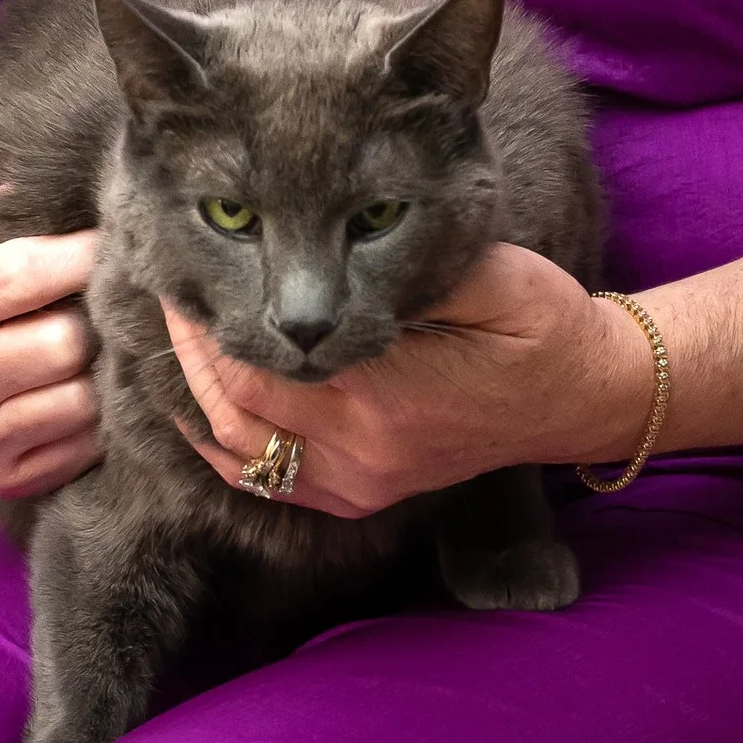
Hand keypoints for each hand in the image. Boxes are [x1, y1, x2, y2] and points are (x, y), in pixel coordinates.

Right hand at [0, 192, 101, 501]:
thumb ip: (24, 205)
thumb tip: (100, 182)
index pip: (25, 274)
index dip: (86, 253)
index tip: (122, 236)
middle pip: (63, 343)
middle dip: (101, 315)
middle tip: (119, 296)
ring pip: (81, 399)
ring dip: (107, 368)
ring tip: (110, 339)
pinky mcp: (2, 476)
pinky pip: (82, 446)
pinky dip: (102, 416)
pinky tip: (95, 385)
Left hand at [161, 244, 651, 517]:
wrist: (578, 397)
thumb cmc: (539, 324)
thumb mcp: (489, 274)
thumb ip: (407, 267)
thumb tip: (328, 247)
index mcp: (385, 397)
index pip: (257, 364)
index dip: (206, 320)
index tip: (182, 267)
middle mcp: (361, 453)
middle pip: (232, 407)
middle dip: (188, 348)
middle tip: (165, 289)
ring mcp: (359, 484)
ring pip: (238, 450)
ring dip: (194, 393)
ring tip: (177, 333)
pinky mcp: (360, 495)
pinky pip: (266, 481)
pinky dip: (222, 442)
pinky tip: (200, 401)